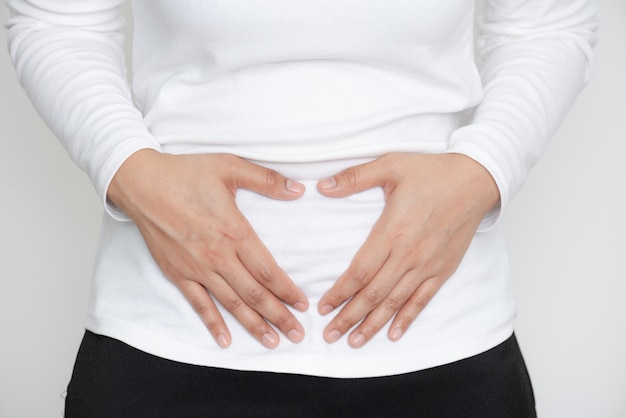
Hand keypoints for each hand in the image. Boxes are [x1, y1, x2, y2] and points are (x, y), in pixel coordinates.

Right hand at [107, 150, 308, 348]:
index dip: (288, 290)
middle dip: (279, 316)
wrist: (141, 183)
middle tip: (298, 334)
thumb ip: (266, 180)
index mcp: (234, 231)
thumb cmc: (184, 173)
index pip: (268, 270)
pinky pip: (199, 304)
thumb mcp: (230, 166)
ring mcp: (196, 267)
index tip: (303, 305)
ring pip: (231, 303)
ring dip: (253, 325)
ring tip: (272, 342)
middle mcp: (218, 255)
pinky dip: (213, 324)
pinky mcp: (177, 273)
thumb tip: (298, 190)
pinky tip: (225, 340)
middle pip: (255, 294)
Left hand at [316, 153, 499, 347]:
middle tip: (330, 335)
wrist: (476, 180)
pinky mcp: (443, 269)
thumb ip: (354, 177)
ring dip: (373, 324)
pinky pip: (422, 300)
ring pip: (395, 302)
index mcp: (391, 231)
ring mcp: (427, 265)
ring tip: (354, 342)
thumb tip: (322, 186)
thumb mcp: (390, 165)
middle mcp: (408, 254)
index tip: (323, 307)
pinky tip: (393, 334)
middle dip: (349, 317)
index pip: (358, 271)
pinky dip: (407, 319)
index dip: (339, 293)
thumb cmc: (433, 172)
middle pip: (373, 294)